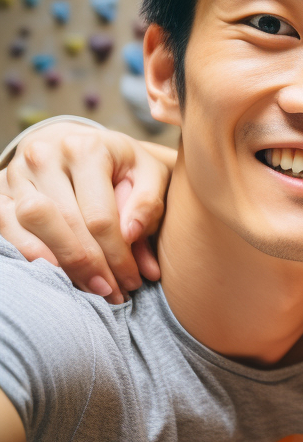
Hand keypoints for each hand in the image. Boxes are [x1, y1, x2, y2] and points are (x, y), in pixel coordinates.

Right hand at [0, 124, 174, 301]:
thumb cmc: (122, 167)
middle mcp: (45, 155)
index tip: (133, 281)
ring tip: (87, 288)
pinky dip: (26, 252)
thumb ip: (148, 203)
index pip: (101, 215)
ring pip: (30, 224)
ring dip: (58, 264)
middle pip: (65, 222)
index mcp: (87, 149)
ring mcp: (16, 171)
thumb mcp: (149, 174)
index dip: (117, 255)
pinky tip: (53, 273)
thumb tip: (131, 235)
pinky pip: (4, 224)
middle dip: (90, 265)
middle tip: (111, 293)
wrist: (79, 148)